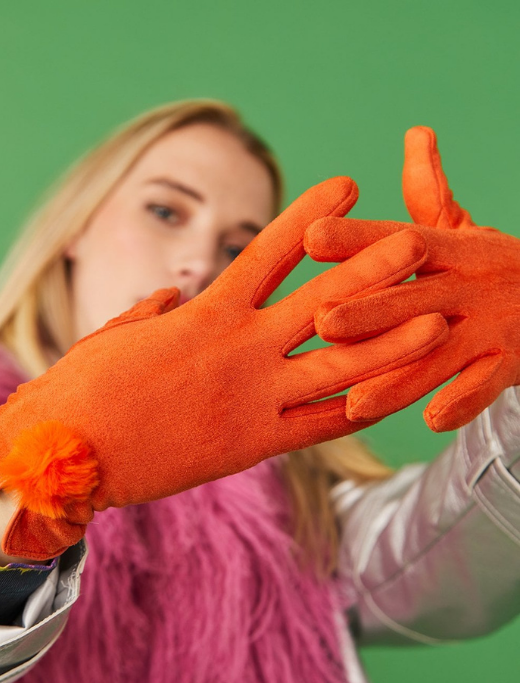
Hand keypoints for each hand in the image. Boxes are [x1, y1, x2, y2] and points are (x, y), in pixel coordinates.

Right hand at [0, 177, 445, 559]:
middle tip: (414, 242)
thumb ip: (157, 314)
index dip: (313, 213)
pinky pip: (320, 427)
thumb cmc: (85, 388)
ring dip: (390, 341)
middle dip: (371, 268)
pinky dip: (358, 412)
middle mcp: (241, 348)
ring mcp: (253, 396)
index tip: (349, 185)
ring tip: (433, 318)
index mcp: (208, 313)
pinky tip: (391, 399)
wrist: (69, 452)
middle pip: (322, 299)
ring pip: (338, 364)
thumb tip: (172, 302)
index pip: (271, 250)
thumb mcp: (119, 333)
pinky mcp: (252, 443)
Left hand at [305, 127, 519, 431]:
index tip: (310, 237)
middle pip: (416, 299)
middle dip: (371, 313)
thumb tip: (416, 134)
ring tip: (356, 403)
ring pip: (441, 353)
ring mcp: (493, 325)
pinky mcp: (512, 362)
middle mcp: (469, 284)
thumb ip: (432, 193)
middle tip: (321, 322)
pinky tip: (432, 420)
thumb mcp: (466, 228)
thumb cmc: (495, 266)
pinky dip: (463, 402)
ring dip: (401, 377)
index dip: (358, 238)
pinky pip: (486, 385)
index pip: (401, 240)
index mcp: (453, 248)